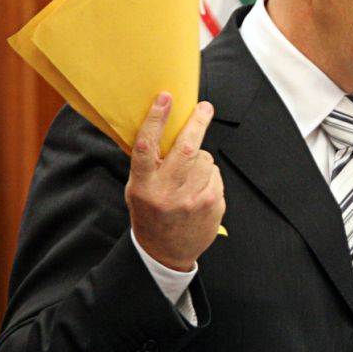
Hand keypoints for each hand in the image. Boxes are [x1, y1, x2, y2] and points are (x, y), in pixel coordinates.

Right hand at [125, 92, 224, 271]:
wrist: (167, 253)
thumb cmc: (150, 214)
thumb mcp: (137, 190)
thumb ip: (147, 165)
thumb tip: (163, 126)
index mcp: (144, 187)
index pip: (147, 147)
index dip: (156, 119)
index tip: (165, 98)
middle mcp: (168, 193)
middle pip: (187, 148)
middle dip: (197, 122)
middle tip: (204, 108)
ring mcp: (193, 200)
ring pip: (204, 159)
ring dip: (199, 158)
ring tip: (189, 174)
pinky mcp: (212, 204)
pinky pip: (215, 173)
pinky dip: (208, 174)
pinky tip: (198, 189)